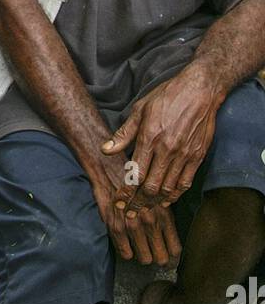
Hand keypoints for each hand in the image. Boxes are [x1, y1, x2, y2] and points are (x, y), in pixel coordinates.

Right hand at [88, 150, 182, 266]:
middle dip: (159, 257)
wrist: (108, 167)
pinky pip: (125, 253)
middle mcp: (150, 221)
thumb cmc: (134, 179)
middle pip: (161, 257)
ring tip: (141, 249)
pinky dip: (127, 251)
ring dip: (143, 255)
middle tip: (154, 252)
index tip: (168, 252)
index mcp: (163, 213)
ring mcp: (132, 226)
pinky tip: (127, 245)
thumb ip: (165, 212)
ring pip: (144, 258)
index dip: (172, 253)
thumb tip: (171, 234)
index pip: (175, 248)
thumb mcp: (156, 193)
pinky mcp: (116, 227)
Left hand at [101, 66, 221, 211]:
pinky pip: (185, 183)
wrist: (199, 90)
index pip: (134, 173)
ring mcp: (183, 155)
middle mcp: (166, 149)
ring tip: (145, 209)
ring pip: (168, 189)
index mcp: (149, 137)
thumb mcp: (140, 109)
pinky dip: (175, 195)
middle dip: (138, 203)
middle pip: (150, 187)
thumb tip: (106, 149)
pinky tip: (166, 200)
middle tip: (130, 212)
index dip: (125, 192)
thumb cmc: (167, 96)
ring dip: (155, 202)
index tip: (118, 202)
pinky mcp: (197, 157)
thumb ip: (124, 133)